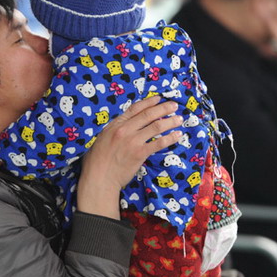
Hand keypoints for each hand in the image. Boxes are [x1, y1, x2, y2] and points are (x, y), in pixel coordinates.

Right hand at [77, 96, 181, 218]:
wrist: (99, 177)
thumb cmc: (97, 161)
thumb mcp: (103, 138)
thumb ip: (115, 130)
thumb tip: (128, 126)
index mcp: (115, 124)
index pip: (135, 108)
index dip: (149, 102)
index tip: (159, 98)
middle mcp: (125, 130)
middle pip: (148, 114)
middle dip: (164, 108)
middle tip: (174, 105)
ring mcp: (133, 141)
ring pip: (156, 126)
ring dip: (170, 121)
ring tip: (179, 119)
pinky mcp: (140, 153)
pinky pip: (159, 143)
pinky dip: (170, 138)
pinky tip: (177, 135)